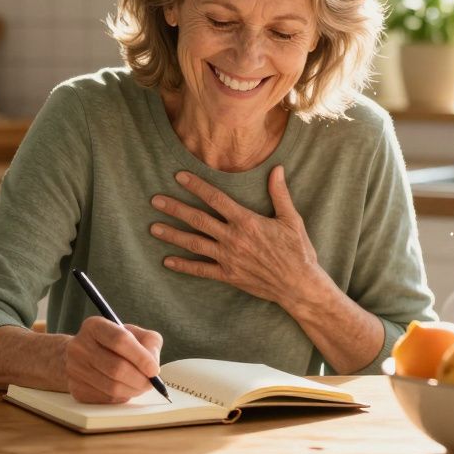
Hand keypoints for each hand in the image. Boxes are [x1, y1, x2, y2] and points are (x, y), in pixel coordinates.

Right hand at [64, 316, 162, 403]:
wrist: (79, 356)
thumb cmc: (110, 344)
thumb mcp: (131, 332)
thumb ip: (148, 342)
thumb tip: (153, 365)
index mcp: (94, 326)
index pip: (120, 340)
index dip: (141, 357)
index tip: (154, 370)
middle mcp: (80, 346)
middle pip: (116, 368)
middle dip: (140, 379)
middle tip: (151, 383)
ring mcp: (74, 369)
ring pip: (112, 387)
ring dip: (133, 390)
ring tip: (141, 386)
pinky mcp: (76, 389)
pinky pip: (106, 398)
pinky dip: (121, 396)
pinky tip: (125, 389)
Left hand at [150, 166, 329, 305]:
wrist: (299, 285)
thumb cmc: (298, 251)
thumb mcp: (291, 219)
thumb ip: (280, 193)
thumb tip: (277, 169)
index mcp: (247, 221)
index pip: (216, 198)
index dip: (196, 186)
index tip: (179, 177)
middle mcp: (233, 238)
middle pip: (198, 220)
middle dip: (175, 209)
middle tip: (156, 200)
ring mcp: (228, 258)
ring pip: (195, 243)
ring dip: (173, 235)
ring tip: (154, 228)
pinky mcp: (228, 275)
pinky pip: (201, 270)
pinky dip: (184, 265)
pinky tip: (168, 261)